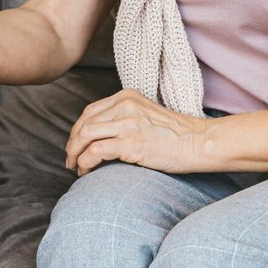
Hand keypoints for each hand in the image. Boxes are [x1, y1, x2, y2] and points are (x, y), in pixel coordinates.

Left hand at [65, 90, 213, 175]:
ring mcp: (127, 123)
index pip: (89, 111)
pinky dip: (85, 162)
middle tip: (70, 159)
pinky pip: (95, 151)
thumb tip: (99, 136)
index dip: (77, 130)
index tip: (74, 145)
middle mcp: (124, 105)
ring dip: (75, 154)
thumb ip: (124, 118)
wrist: (198, 142)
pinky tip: (86, 171)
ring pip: (85, 136)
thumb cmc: (175, 135)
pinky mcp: (130, 142)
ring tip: (75, 167)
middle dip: (72, 143)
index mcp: (126, 96)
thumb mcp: (146, 115)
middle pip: (84, 123)